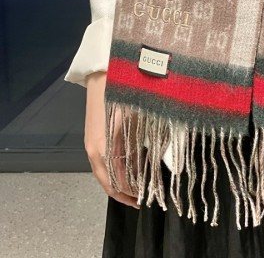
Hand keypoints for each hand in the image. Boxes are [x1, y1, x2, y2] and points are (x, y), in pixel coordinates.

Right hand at [84, 71, 138, 208]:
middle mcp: (96, 149)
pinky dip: (115, 169)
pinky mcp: (93, 137)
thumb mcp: (141, 117)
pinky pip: (103, 161)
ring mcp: (92, 144)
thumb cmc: (125, 93)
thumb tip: (161, 156)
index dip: (131, 192)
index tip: (145, 199)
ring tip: (137, 187)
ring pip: (104, 173)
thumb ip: (149, 138)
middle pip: (108, 181)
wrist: (104, 74)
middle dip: (124, 192)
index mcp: (107, 146)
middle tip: (140, 199)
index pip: (117, 180)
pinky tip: (130, 168)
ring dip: (119, 181)